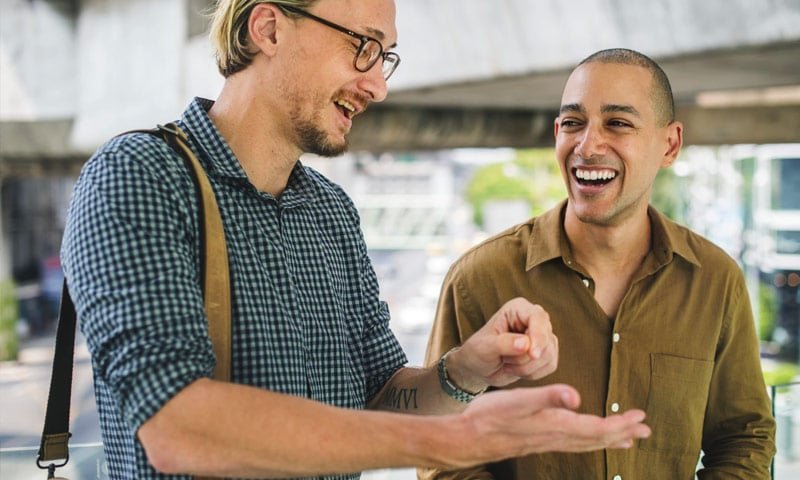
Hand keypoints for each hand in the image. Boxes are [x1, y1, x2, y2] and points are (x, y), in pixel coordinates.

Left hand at [448, 297, 557, 389]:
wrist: (479, 367)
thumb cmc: (478, 351)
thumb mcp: (485, 347)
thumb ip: (504, 343)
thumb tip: (526, 344)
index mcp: (518, 309)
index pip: (538, 317)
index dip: (538, 336)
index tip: (533, 355)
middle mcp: (534, 319)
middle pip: (546, 339)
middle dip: (525, 358)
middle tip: (504, 361)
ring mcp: (543, 336)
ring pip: (548, 355)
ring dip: (526, 367)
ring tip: (507, 364)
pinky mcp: (547, 353)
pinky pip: (550, 366)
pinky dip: (532, 373)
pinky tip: (517, 370)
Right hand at [450, 385, 650, 466]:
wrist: (467, 437)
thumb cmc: (490, 416)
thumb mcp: (518, 400)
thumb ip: (548, 396)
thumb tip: (576, 396)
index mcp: (555, 425)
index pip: (597, 428)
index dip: (621, 424)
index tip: (641, 418)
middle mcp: (555, 437)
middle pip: (597, 438)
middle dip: (623, 433)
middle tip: (646, 429)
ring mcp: (547, 441)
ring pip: (586, 443)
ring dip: (609, 439)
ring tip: (628, 438)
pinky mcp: (539, 441)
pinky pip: (573, 443)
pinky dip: (589, 440)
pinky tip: (588, 438)